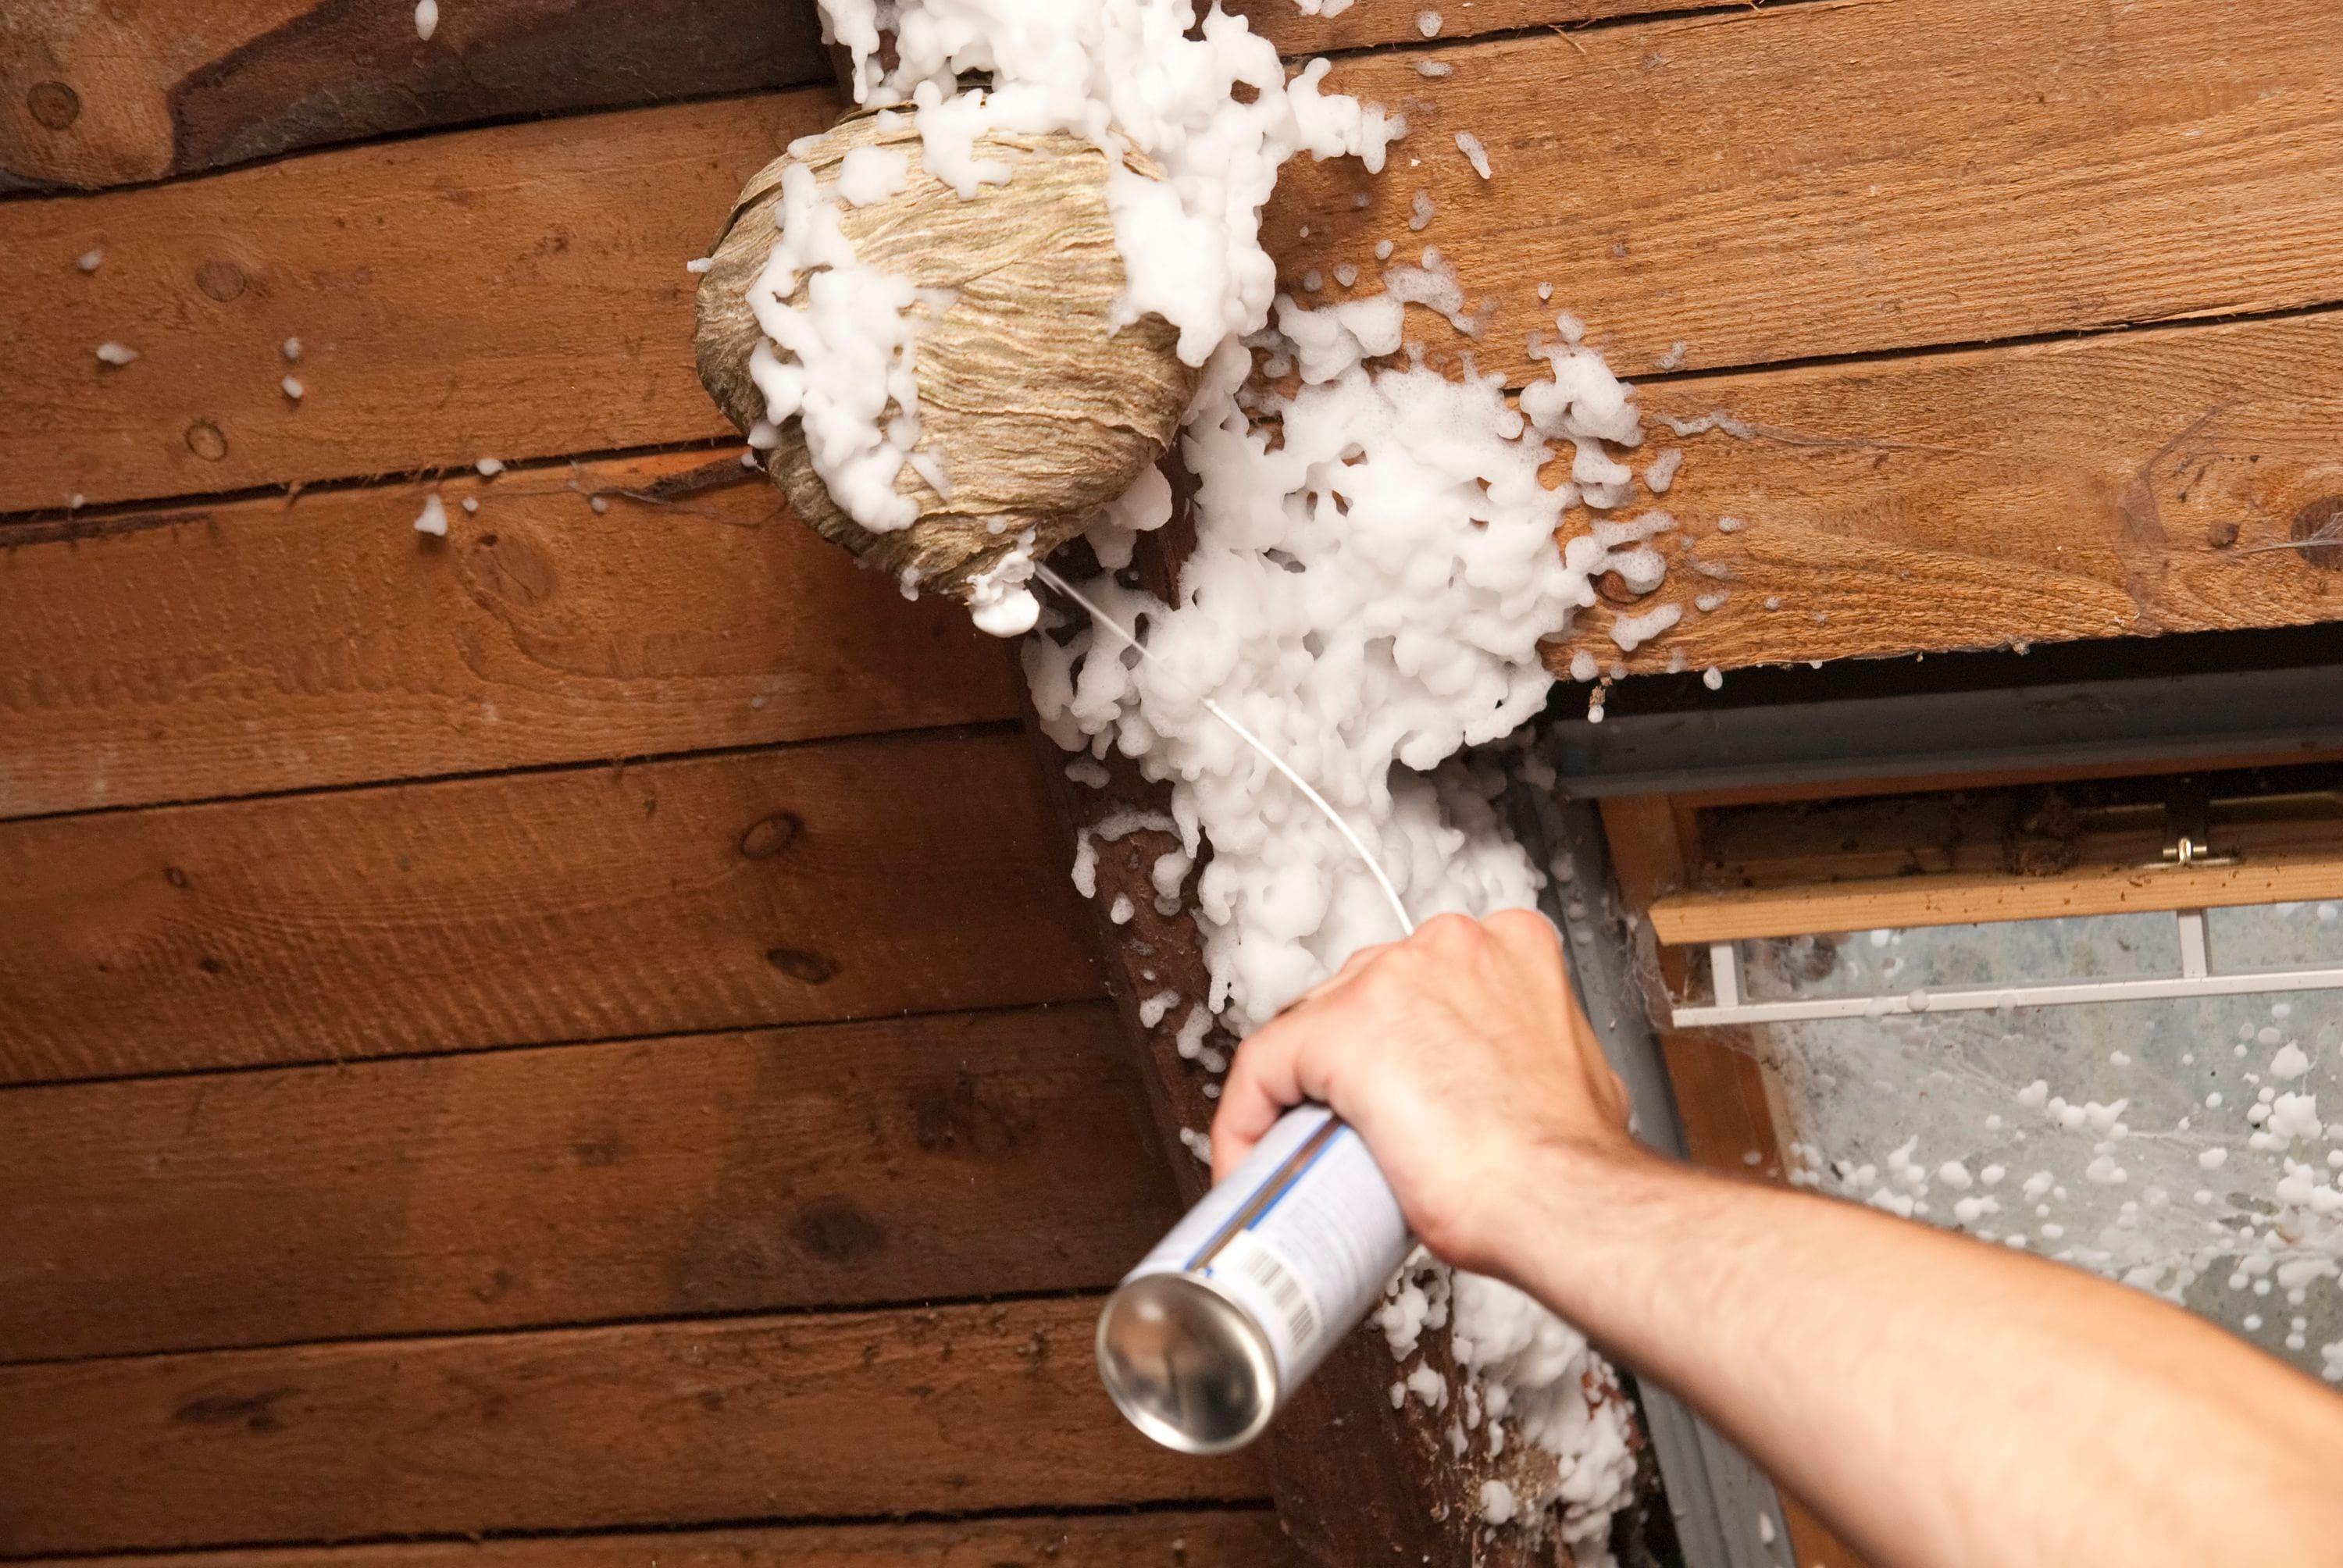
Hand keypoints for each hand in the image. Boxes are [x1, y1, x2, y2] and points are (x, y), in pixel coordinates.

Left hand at [1209, 910, 1644, 1280]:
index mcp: (1512, 946)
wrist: (1566, 1202)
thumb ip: (1529, 1058)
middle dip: (1346, 1067)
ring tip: (1305, 1154)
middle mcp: (1448, 946)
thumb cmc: (1571, 1161)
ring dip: (1298, 1092)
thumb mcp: (1571, 1077)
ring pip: (1308, 1029)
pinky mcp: (1338, 1030)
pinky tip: (1253, 1159)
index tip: (1387, 1092)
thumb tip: (1500, 1092)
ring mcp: (1390, 980)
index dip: (1394, 1044)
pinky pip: (1262, 1068)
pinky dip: (1247, 1117)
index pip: (1417, 986)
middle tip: (1346, 1133)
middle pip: (1359, 999)